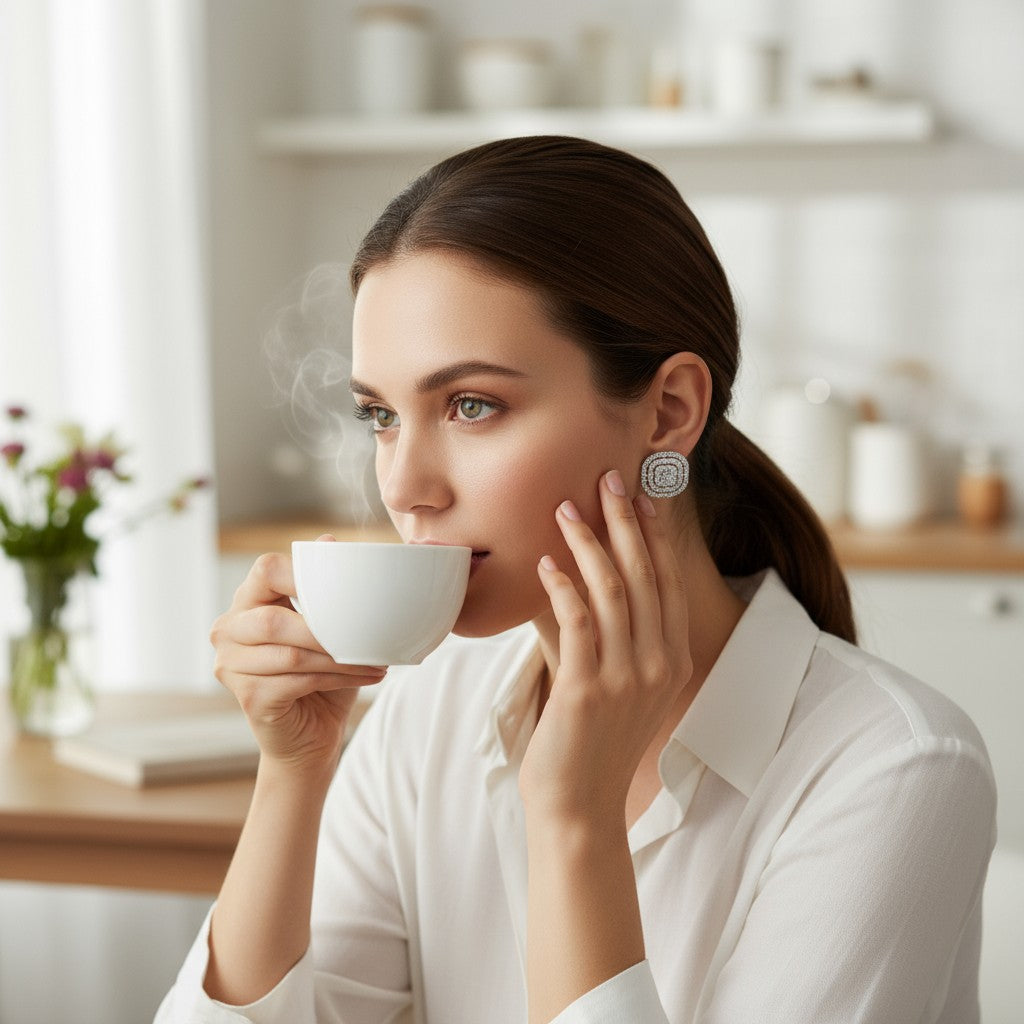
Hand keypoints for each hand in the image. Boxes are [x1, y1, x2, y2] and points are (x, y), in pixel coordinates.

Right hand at [211, 534, 386, 772]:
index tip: (344, 585)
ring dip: (341, 656)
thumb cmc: (321, 674)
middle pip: (274, 619)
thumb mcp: (328, 626)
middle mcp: (229, 630)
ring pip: (291, 653)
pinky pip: (297, 680)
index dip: (302, 572)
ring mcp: (231, 666)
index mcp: (248, 601)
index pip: (266, 569)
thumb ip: (325, 587)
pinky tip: (366, 675)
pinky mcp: (248, 697)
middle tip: (368, 634)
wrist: (310, 736)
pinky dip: (338, 677)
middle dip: (326, 628)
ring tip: (376, 658)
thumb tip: (330, 540)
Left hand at [520, 471, 692, 826]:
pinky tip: (545, 563)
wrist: (580, 806)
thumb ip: (612, 638)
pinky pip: (578, 622)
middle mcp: (658, 664)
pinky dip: (563, 587)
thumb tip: (583, 583)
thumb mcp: (620, 687)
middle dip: (626, 521)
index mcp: (671, 659)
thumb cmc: (592, 743)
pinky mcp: (589, 689)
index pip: (669, 581)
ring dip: (589, 543)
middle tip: (607, 478)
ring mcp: (627, 677)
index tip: (642, 494)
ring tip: (565, 508)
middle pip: (646, 574)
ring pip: (614, 590)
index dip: (655, 534)